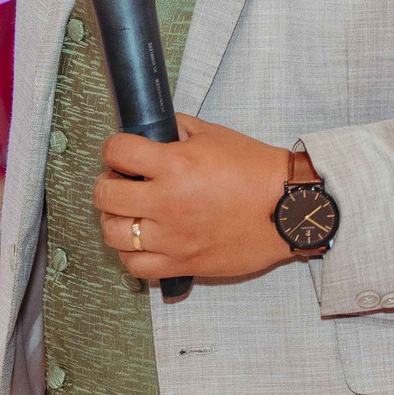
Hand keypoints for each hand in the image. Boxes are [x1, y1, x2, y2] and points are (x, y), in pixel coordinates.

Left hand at [92, 115, 299, 283]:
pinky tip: (141, 241)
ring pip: (113, 233)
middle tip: (122, 181)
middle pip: (105, 195)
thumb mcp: (214, 135)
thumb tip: (153, 128)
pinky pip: (135, 266)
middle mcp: (166, 202)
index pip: (116, 151)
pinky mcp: (182, 263)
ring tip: (128, 212)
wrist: (288, 209)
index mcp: (174, 165)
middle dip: (107, 183)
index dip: (113, 148)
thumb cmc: (255, 170)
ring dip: (114, 219)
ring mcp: (171, 237)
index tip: (121, 152)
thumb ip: (177, 128)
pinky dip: (130, 253)